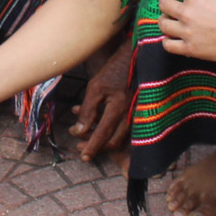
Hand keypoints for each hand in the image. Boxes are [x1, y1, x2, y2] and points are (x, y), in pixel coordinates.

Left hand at [72, 41, 133, 160]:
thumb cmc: (114, 70)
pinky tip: (93, 120)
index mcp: (119, 109)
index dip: (92, 147)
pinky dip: (107, 129)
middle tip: (81, 148)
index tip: (84, 157)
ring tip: (83, 133)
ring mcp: (135, 115)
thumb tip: (79, 131)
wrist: (135, 58)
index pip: (103, 135)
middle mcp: (130, 115)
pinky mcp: (135, 113)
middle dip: (97, 147)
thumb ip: (88, 110)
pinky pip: (122, 128)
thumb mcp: (96, 87)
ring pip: (119, 137)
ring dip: (101, 138)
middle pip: (113, 142)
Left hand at [158, 0, 215, 62]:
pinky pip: (169, 45)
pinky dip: (167, 41)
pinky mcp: (190, 48)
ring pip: (163, 24)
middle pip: (164, 4)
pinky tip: (170, 37)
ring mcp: (187, 32)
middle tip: (168, 2)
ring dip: (163, 19)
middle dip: (164, 0)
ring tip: (168, 19)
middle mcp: (187, 13)